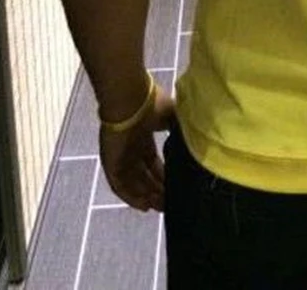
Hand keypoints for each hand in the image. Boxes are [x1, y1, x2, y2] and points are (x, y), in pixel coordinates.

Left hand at [99, 84, 175, 212]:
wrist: (130, 99)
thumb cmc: (152, 104)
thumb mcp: (173, 115)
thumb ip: (181, 129)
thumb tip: (196, 140)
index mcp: (144, 136)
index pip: (153, 162)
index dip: (163, 176)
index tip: (175, 188)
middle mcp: (132, 149)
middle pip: (144, 175)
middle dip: (156, 190)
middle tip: (169, 204)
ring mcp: (120, 156)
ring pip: (133, 183)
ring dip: (146, 196)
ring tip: (160, 208)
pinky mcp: (110, 162)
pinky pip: (120, 185)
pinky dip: (131, 197)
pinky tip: (143, 206)